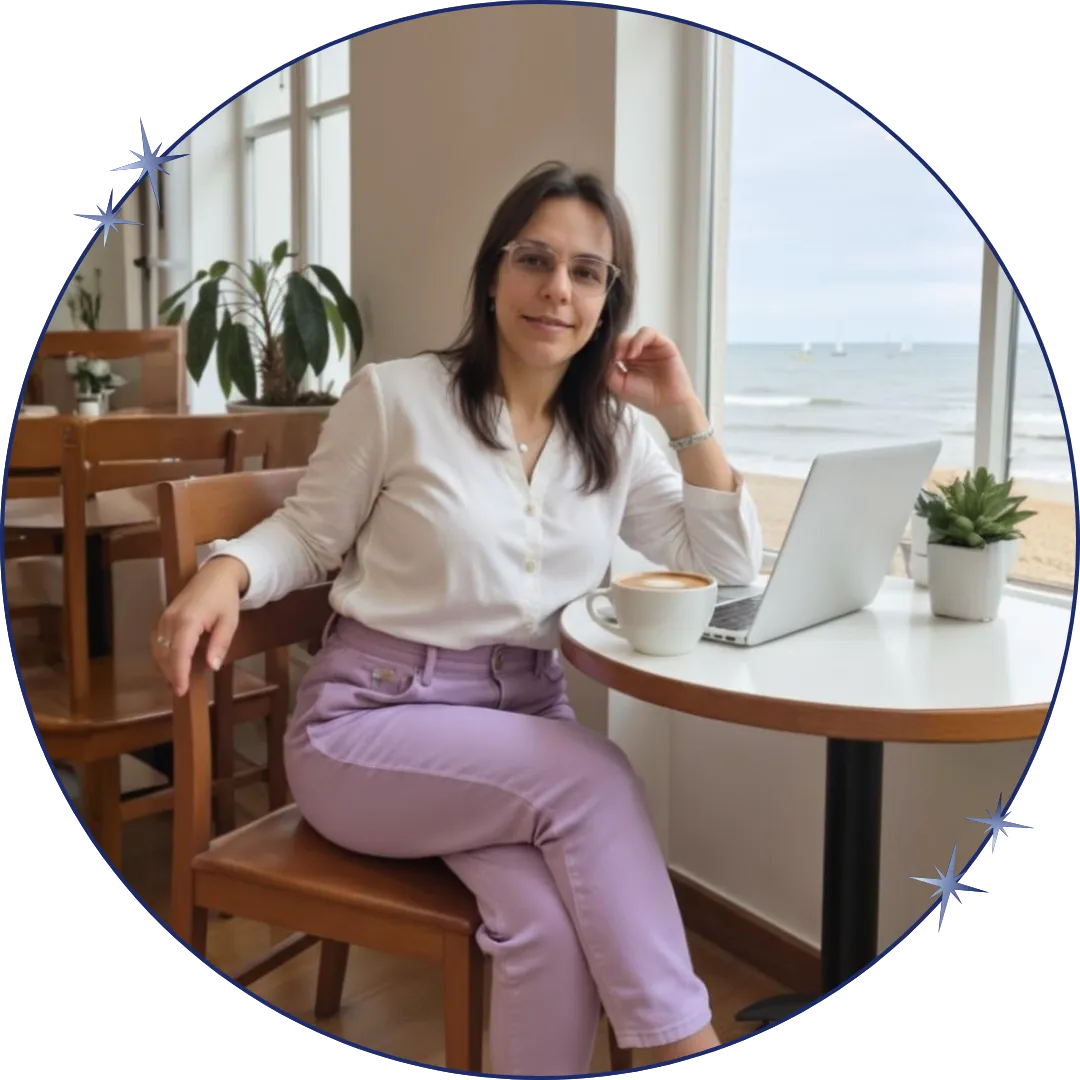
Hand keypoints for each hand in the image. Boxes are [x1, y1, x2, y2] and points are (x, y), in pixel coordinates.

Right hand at [151, 556, 248, 696]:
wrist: (215, 575)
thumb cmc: (225, 598)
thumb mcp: (230, 622)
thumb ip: (220, 644)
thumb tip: (213, 666)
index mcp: (188, 620)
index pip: (178, 653)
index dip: (179, 674)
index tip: (181, 690)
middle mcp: (170, 619)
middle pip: (165, 654)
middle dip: (171, 674)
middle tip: (182, 690)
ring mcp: (164, 618)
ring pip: (157, 649)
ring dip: (164, 667)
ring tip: (177, 681)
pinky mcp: (162, 618)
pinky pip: (156, 641)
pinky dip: (161, 656)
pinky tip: (171, 665)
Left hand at [606, 327, 697, 417]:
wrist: (668, 405)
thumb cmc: (645, 397)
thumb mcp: (619, 385)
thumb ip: (607, 370)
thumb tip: (600, 355)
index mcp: (626, 360)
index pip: (612, 348)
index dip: (605, 351)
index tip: (600, 360)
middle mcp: (638, 351)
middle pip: (620, 339)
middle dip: (614, 346)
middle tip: (613, 358)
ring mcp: (650, 347)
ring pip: (633, 334)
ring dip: (624, 343)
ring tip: (623, 357)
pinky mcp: (663, 343)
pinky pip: (648, 333)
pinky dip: (638, 340)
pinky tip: (633, 354)